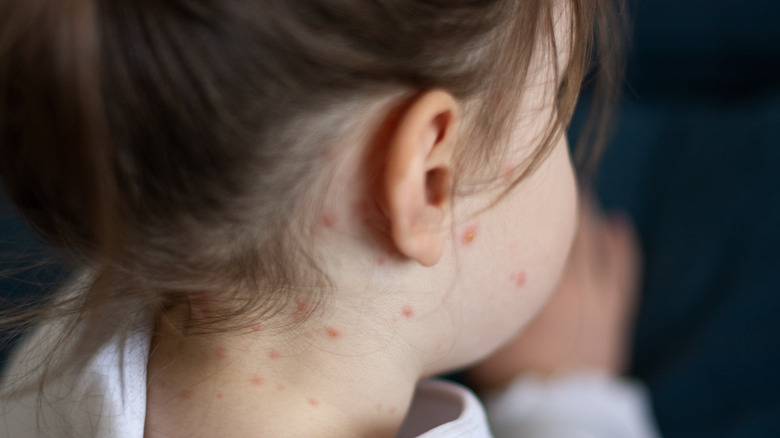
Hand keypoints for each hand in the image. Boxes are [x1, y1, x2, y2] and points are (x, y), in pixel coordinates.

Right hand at [467, 197, 641, 389]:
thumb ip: (477, 295)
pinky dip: (622, 244)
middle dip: (560, 196)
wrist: (557, 407)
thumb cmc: (512, 373)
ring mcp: (593, 294)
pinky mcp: (613, 309)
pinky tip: (619, 222)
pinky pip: (622, 268)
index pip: (528, 230)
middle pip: (566, 226)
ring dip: (587, 212)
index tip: (518, 178)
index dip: (525, 201)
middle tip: (552, 170)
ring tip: (579, 188)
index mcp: (532, 283)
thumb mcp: (483, 328)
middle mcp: (566, 280)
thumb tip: (457, 265)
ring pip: (594, 240)